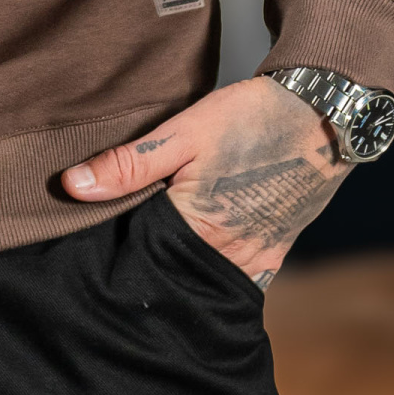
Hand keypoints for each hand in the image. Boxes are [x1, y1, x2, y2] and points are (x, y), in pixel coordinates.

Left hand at [58, 76, 345, 287]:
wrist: (322, 113)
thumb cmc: (250, 119)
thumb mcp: (182, 132)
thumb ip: (127, 165)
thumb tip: (71, 186)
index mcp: (198, 231)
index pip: (140, 259)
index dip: (117, 249)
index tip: (98, 238)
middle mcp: (229, 257)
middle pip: (173, 275)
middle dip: (148, 264)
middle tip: (124, 244)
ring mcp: (256, 259)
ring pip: (204, 280)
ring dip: (181, 268)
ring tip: (160, 244)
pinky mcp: (275, 253)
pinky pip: (237, 278)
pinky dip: (213, 271)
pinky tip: (198, 252)